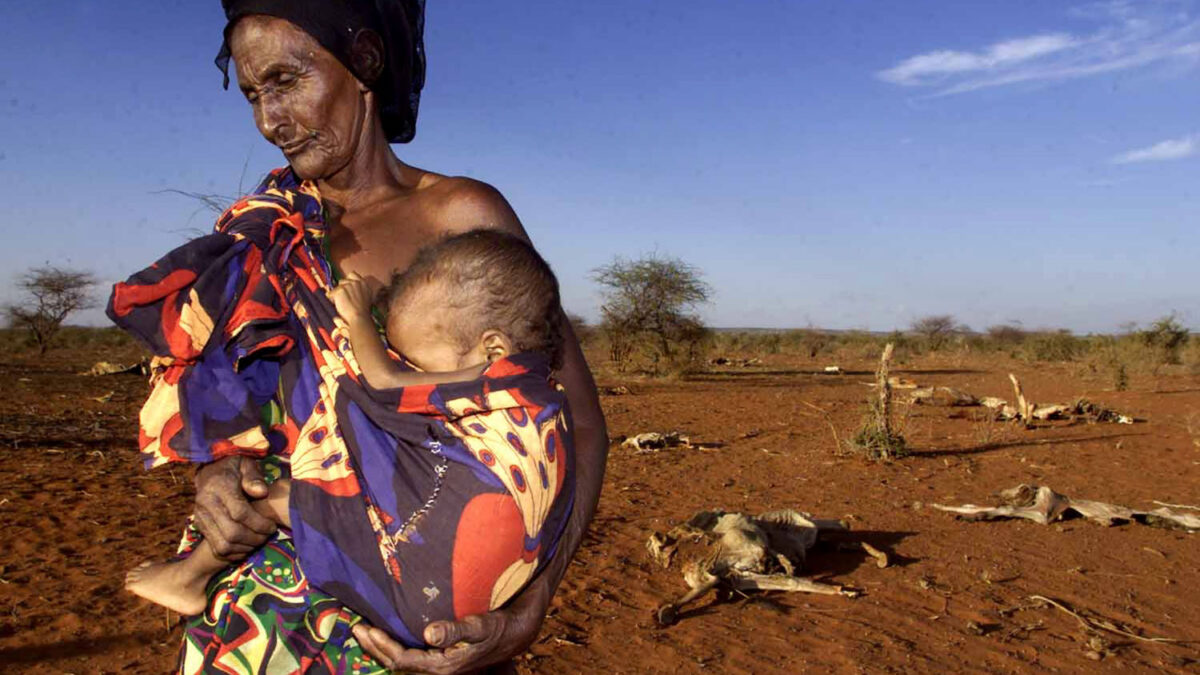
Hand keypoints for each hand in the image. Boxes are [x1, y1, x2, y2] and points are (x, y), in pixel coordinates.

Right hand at [193, 455, 276, 559]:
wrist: (209, 471)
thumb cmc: (233, 467)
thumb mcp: (246, 464)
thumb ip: (254, 478)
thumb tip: (262, 493)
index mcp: (218, 487)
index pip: (240, 512)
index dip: (259, 523)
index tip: (272, 525)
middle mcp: (206, 504)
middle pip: (232, 533)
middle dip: (254, 538)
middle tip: (268, 534)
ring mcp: (200, 517)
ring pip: (223, 545)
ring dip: (245, 547)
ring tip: (259, 540)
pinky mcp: (200, 526)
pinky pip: (217, 548)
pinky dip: (235, 552)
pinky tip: (247, 544)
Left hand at [329, 272, 374, 324]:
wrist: (359, 317)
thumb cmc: (364, 311)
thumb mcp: (368, 297)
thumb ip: (361, 290)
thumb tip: (353, 290)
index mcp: (364, 283)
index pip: (353, 274)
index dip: (348, 281)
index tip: (347, 288)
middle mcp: (356, 281)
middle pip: (343, 280)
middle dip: (341, 288)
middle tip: (343, 297)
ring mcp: (348, 285)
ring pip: (337, 287)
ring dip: (336, 293)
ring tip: (341, 303)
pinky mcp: (341, 290)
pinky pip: (331, 293)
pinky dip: (331, 299)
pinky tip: (336, 305)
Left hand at [351, 576, 549, 673]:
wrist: (523, 631)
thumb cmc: (503, 625)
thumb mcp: (483, 626)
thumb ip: (456, 631)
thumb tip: (428, 632)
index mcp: (444, 665)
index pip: (402, 660)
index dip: (381, 646)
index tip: (365, 628)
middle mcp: (440, 667)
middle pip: (398, 662)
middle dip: (376, 647)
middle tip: (356, 628)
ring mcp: (442, 662)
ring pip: (404, 660)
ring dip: (384, 646)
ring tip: (368, 631)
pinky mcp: (445, 654)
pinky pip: (414, 653)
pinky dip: (399, 643)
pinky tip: (394, 633)